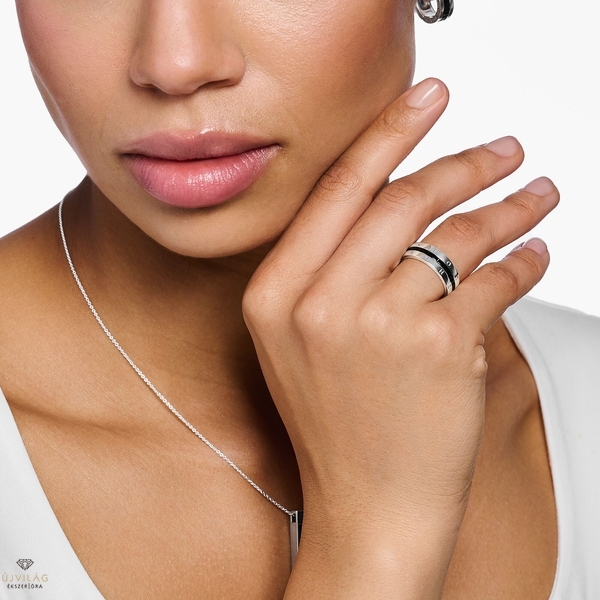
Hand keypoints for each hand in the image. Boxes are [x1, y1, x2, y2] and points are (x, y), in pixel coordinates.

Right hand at [242, 78, 558, 596]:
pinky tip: (535, 252)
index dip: (389, 132)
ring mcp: (380, 327)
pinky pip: (494, 283)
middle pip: (403, 199)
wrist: (369, 507)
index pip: (339, 190)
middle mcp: (320, 304)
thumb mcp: (301, 343)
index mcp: (275, 296)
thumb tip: (398, 199)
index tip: (426, 98)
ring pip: (457, 236)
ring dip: (508, 208)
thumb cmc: (337, 425)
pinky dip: (525, 261)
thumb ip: (331, 269)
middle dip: (463, 162)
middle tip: (502, 149)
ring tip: (535, 195)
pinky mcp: (441, 352)